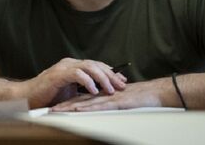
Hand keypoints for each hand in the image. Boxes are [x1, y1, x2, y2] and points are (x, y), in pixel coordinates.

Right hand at [15, 57, 127, 108]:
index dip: (110, 72)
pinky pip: (76, 74)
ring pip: (88, 66)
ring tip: (110, 89)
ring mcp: (63, 68)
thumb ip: (84, 89)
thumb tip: (102, 93)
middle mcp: (69, 64)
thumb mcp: (71, 93)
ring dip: (102, 77)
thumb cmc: (47, 96)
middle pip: (95, 64)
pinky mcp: (57, 75)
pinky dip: (87, 81)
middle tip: (121, 85)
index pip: (96, 65)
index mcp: (73, 66)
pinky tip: (94, 90)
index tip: (122, 81)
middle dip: (110, 74)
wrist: (26, 98)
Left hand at [50, 77, 174, 111]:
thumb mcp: (122, 102)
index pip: (82, 98)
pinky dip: (86, 107)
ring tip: (56, 110)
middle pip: (79, 100)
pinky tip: (76, 109)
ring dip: (70, 106)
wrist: (154, 93)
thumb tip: (101, 108)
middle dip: (64, 104)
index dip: (68, 102)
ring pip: (85, 102)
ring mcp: (108, 98)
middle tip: (49, 108)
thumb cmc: (141, 98)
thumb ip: (110, 103)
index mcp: (103, 95)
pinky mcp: (115, 102)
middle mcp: (103, 95)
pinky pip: (98, 105)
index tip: (55, 106)